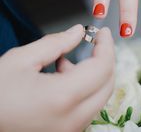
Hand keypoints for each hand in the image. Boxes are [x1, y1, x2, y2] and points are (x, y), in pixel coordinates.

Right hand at [0, 25, 114, 131]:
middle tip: (94, 42)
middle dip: (104, 59)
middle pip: (107, 84)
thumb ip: (55, 43)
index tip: (103, 32)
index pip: (102, 68)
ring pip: (98, 98)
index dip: (106, 45)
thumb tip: (78, 32)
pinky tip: (60, 78)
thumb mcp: (21, 60)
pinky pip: (85, 109)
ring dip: (92, 74)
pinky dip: (83, 90)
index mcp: (61, 98)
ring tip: (64, 61)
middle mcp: (71, 120)